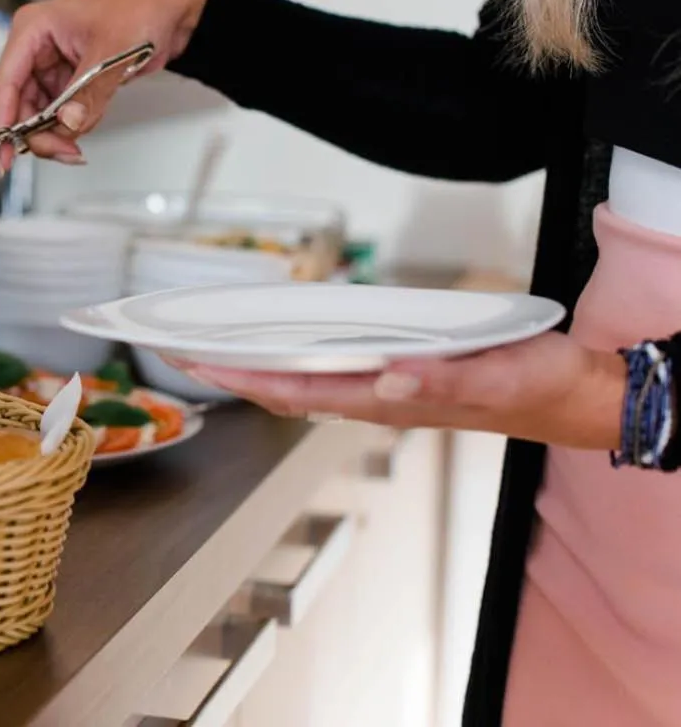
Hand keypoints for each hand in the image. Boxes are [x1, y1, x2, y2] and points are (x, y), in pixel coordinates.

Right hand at [0, 0, 211, 171]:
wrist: (173, 11)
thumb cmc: (141, 8)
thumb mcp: (112, 53)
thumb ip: (88, 94)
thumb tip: (68, 124)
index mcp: (34, 29)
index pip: (6, 83)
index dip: (2, 123)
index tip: (4, 156)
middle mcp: (36, 48)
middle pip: (20, 105)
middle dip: (39, 133)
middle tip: (64, 152)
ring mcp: (52, 66)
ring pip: (39, 114)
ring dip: (57, 132)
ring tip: (79, 138)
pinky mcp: (69, 80)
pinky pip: (60, 113)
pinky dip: (72, 126)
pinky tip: (87, 122)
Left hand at [166, 332, 626, 449]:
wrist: (569, 394)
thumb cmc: (534, 386)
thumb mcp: (498, 377)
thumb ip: (443, 382)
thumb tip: (387, 376)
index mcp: (387, 399)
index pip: (294, 390)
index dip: (240, 377)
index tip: (194, 361)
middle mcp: (374, 397)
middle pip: (283, 388)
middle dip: (227, 371)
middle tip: (175, 347)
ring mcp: (382, 389)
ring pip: (300, 380)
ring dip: (251, 366)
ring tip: (207, 345)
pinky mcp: (396, 375)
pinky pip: (328, 369)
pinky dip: (290, 357)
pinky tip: (274, 345)